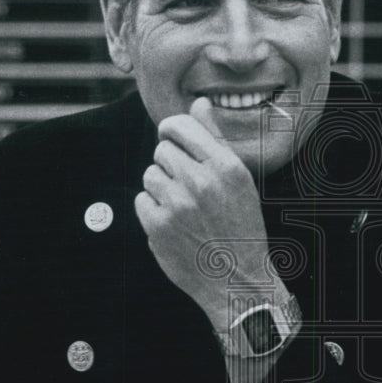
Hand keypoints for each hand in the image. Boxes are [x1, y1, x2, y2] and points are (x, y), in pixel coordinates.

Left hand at [134, 98, 274, 329]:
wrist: (237, 280)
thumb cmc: (240, 226)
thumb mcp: (239, 179)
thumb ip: (214, 138)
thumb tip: (198, 102)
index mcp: (226, 166)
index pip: (180, 125)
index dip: (171, 130)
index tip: (172, 138)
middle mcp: (202, 181)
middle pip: (161, 149)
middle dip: (169, 164)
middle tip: (187, 185)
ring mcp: (178, 205)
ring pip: (150, 175)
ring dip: (161, 188)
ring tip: (183, 207)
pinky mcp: (158, 226)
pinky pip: (141, 200)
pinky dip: (153, 211)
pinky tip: (174, 223)